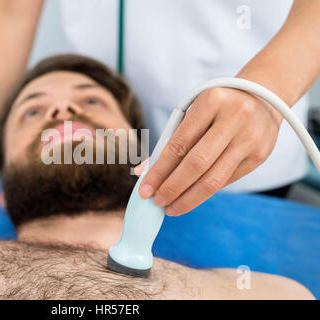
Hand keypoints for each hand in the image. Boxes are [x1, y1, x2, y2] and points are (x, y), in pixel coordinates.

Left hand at [135, 87, 283, 215]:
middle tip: (157, 202)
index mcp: (211, 102)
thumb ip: (169, 141)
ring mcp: (249, 139)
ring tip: (171, 208)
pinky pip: (226, 181)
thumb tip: (143, 172)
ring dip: (188, 199)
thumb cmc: (216, 107)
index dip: (159, 171)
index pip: (178, 144)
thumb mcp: (192, 113)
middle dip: (172, 188)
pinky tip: (191, 198)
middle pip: (196, 164)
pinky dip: (205, 192)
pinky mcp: (259, 156)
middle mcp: (234, 119)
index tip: (145, 190)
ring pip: (214, 179)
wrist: (264, 98)